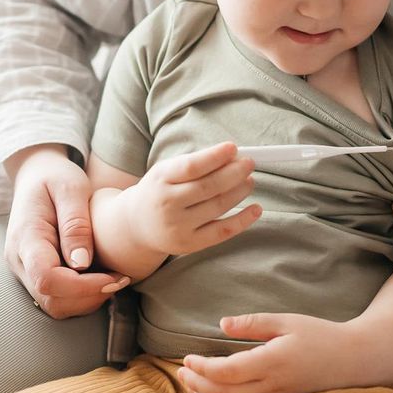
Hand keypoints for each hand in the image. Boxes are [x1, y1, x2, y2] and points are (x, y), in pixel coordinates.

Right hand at [5, 145, 128, 318]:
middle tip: (120, 278)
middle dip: (89, 296)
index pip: (48, 279)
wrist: (36, 174)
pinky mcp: (35, 273)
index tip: (114, 276)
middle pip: (52, 300)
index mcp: (26, 237)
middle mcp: (19, 260)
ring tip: (113, 278)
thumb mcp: (71, 189)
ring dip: (87, 300)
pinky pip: (57, 298)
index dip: (83, 286)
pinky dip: (82, 296)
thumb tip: (82, 264)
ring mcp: (24, 270)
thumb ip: (75, 224)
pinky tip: (101, 277)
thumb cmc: (56, 177)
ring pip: (54, 306)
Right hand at [127, 142, 260, 255]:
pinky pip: (222, 232)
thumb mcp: (166, 171)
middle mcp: (168, 204)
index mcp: (161, 179)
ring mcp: (178, 226)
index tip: (233, 148)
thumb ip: (195, 163)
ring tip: (249, 180)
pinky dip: (243, 220)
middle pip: (208, 187)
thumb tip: (233, 155)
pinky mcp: (190, 244)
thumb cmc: (160, 190)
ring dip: (240, 191)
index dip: (214, 157)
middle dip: (234, 173)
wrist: (135, 226)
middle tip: (249, 163)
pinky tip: (256, 208)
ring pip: (217, 206)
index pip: (191, 167)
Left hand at [177, 313, 363, 392]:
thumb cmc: (321, 335)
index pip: (226, 372)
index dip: (202, 367)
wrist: (354, 361)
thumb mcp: (288, 321)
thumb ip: (253, 324)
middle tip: (182, 371)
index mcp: (273, 362)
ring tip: (192, 385)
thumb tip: (221, 324)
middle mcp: (273, 386)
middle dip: (197, 384)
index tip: (187, 357)